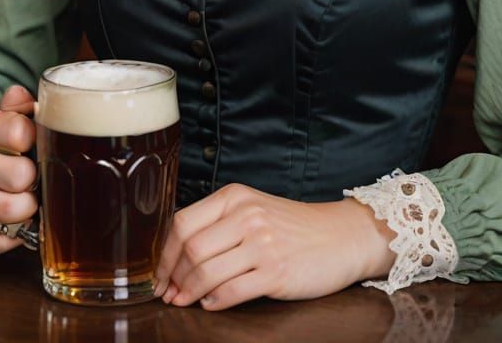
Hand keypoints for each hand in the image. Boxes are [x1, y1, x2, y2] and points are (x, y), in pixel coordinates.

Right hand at [0, 84, 37, 253]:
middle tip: (34, 173)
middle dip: (36, 176)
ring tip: (29, 197)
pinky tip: (20, 219)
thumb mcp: (6, 116)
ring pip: (11, 211)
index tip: (34, 141)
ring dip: (29, 207)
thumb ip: (19, 104)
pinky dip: (18, 235)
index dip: (36, 138)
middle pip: (22, 176)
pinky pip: (1, 242)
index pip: (21, 133)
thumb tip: (21, 96)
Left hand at [153, 183, 393, 310]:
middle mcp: (247, 216)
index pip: (183, 222)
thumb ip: (220, 223)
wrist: (341, 236)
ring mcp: (262, 243)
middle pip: (191, 249)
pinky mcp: (276, 271)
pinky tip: (211, 304)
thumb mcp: (254, 210)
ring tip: (184, 301)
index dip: (165, 254)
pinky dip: (214, 302)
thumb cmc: (293, 227)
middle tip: (168, 293)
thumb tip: (179, 255)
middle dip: (173, 277)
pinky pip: (231, 292)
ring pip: (207, 272)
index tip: (160, 274)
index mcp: (236, 197)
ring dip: (188, 292)